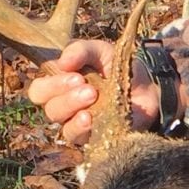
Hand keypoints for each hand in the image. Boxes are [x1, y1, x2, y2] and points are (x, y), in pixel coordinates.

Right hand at [27, 39, 160, 148]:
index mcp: (60, 85)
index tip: (75, 75)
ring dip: (73, 108)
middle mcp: (65, 106)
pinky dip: (82, 127)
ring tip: (93, 96)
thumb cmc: (118, 68)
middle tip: (87, 86)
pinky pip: (78, 138)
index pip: (39, 90)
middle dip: (64, 95)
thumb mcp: (101, 51)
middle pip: (48, 107)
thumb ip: (81, 50)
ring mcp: (78, 124)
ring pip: (61, 124)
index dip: (51, 85)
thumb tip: (63, 62)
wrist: (149, 87)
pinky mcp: (93, 138)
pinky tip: (91, 119)